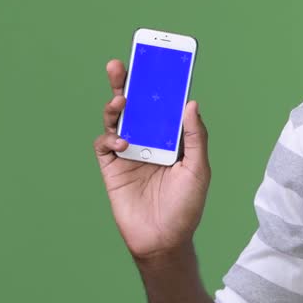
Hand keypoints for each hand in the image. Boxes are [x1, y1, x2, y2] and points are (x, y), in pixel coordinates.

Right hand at [92, 58, 211, 261]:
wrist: (164, 240)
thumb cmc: (186, 206)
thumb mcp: (198, 169)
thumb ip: (195, 137)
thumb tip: (190, 103)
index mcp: (171, 138)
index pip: (163, 105)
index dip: (159, 84)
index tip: (156, 61)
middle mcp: (148, 141)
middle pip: (135, 106)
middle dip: (126, 83)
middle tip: (120, 64)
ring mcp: (129, 153)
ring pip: (117, 120)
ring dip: (115, 106)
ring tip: (121, 100)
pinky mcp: (112, 167)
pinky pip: (104, 144)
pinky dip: (110, 138)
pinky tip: (122, 143)